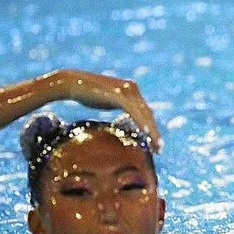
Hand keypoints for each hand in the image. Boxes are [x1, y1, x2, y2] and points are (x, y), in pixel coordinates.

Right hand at [39, 69, 162, 151]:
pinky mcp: (118, 93)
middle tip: (159, 150)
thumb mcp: (111, 102)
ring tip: (156, 146)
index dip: (152, 129)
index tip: (156, 146)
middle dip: (154, 133)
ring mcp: (126, 89)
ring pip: (143, 113)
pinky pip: (132, 110)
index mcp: (132, 92)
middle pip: (148, 114)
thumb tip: (131, 118)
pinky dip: (140, 121)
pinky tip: (145, 131)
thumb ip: (124, 107)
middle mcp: (132, 88)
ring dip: (151, 130)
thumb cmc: (90, 94)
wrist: (74, 83)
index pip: (146, 113)